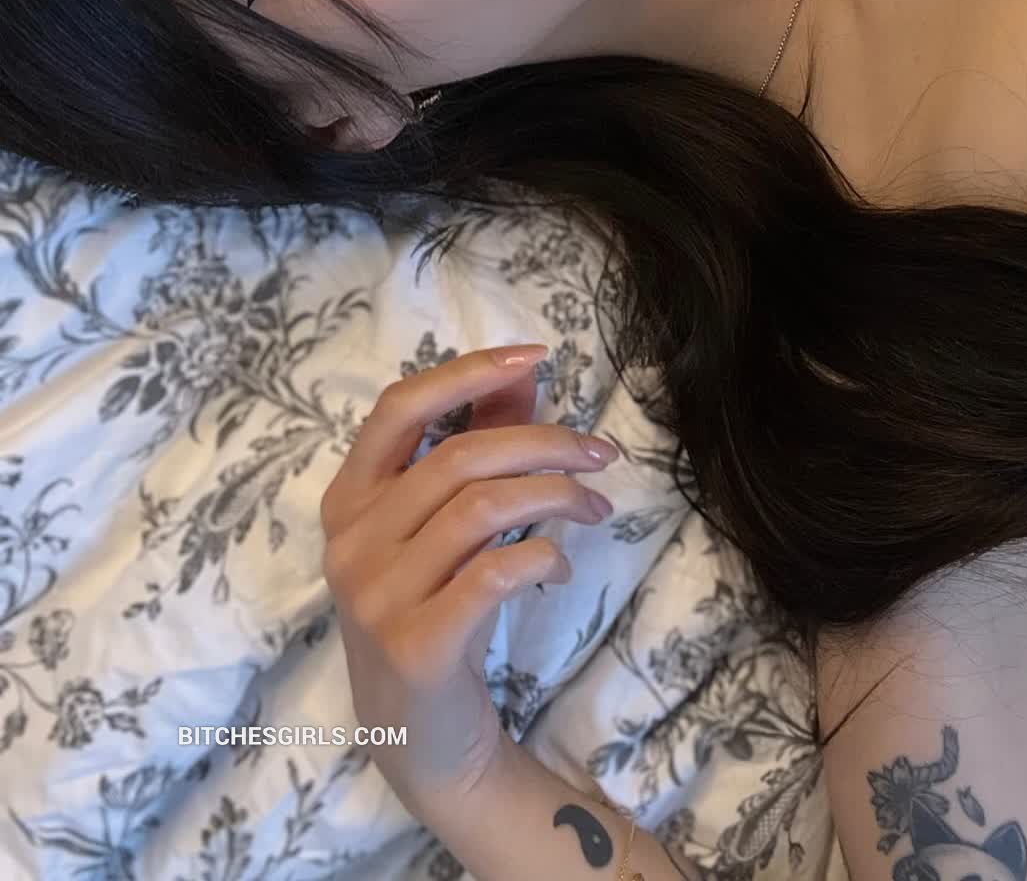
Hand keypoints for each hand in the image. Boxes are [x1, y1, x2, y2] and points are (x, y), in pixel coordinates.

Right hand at [319, 345, 619, 819]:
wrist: (423, 743)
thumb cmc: (436, 611)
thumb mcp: (446, 525)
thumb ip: (478, 442)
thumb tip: (525, 370)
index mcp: (350, 499)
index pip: (399, 407)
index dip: (468, 372)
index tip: (537, 355)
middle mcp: (352, 541)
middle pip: (460, 456)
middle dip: (546, 442)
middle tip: (602, 453)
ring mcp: (377, 596)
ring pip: (482, 507)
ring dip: (556, 495)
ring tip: (594, 508)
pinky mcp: (416, 644)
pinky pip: (494, 572)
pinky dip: (542, 557)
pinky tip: (558, 567)